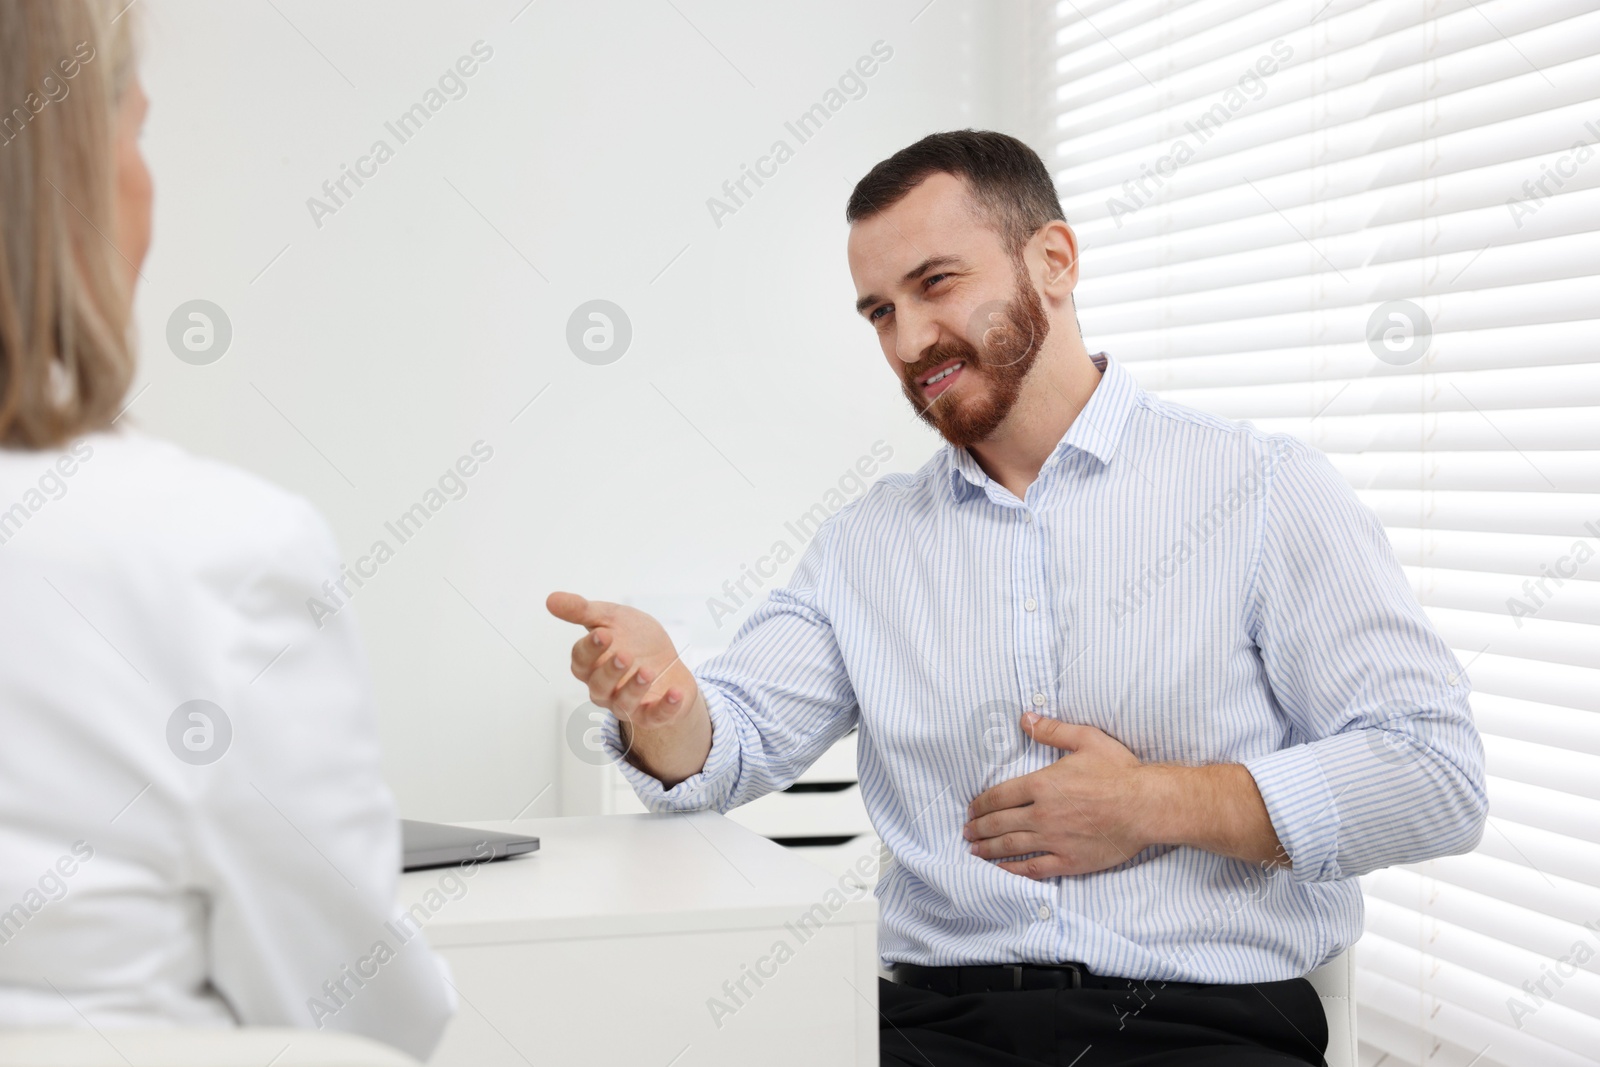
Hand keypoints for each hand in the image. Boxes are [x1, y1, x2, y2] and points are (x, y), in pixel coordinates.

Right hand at [546, 592, 698, 732]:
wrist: (668, 660)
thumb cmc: (635, 640)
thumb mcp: (612, 618)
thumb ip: (582, 611)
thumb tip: (551, 599)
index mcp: (591, 665)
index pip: (581, 661)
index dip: (590, 649)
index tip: (603, 633)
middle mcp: (604, 688)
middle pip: (599, 686)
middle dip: (610, 671)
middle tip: (624, 655)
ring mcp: (627, 704)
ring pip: (622, 704)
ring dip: (635, 689)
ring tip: (647, 671)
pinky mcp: (652, 714)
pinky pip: (656, 717)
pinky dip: (666, 707)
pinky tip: (675, 692)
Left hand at [964, 712, 1153, 878]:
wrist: (1147, 806)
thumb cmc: (1120, 771)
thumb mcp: (1087, 739)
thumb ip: (1052, 730)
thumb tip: (1025, 718)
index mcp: (1042, 785)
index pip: (999, 796)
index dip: (980, 804)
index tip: (971, 809)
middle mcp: (1042, 814)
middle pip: (999, 823)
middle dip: (978, 827)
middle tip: (967, 831)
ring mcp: (1054, 840)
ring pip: (1011, 846)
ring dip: (988, 849)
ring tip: (974, 850)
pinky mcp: (1069, 861)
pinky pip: (1032, 868)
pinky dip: (1012, 870)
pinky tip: (1000, 870)